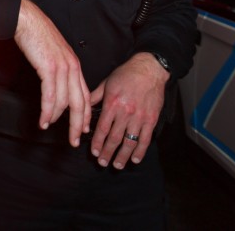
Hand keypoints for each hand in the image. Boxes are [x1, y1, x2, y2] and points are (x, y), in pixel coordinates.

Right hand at [13, 0, 90, 146]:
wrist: (27, 19)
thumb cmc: (36, 34)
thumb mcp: (52, 53)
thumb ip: (58, 69)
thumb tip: (55, 84)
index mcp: (74, 64)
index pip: (84, 95)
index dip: (85, 114)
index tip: (83, 128)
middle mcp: (72, 67)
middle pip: (80, 103)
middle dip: (77, 125)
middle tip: (74, 140)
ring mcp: (62, 68)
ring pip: (65, 102)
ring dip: (56, 119)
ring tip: (48, 128)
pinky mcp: (49, 68)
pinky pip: (50, 96)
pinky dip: (47, 111)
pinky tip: (43, 120)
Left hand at [89, 52, 169, 168]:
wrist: (149, 69)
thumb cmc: (126, 74)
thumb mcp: (106, 83)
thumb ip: (95, 97)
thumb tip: (83, 107)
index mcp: (112, 104)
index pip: (102, 128)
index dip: (97, 143)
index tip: (94, 152)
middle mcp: (125, 112)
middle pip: (115, 138)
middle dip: (107, 153)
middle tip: (102, 163)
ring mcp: (140, 117)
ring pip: (130, 142)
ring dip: (123, 156)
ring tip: (117, 165)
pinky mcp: (151, 119)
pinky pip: (146, 139)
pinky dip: (140, 151)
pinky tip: (135, 159)